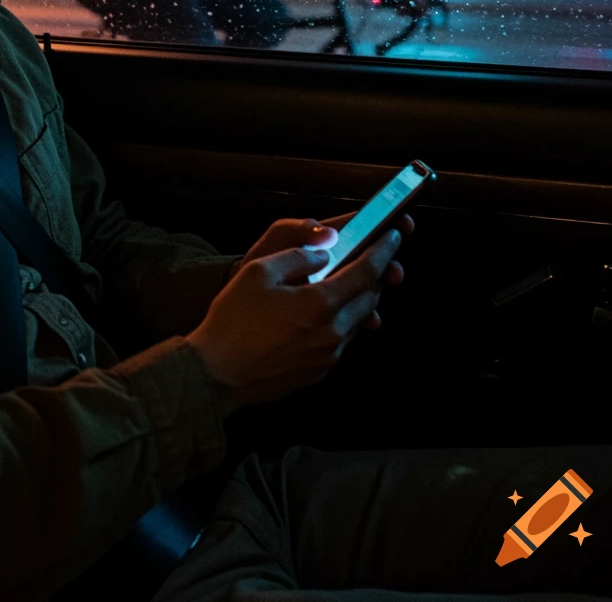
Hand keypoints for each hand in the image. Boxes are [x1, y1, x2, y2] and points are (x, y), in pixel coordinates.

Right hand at [187, 222, 407, 407]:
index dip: (384, 249)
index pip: (367, 271)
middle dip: (376, 274)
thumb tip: (324, 252)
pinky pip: (342, 339)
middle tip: (372, 255)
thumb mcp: (260, 271)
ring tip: (345, 281)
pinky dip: (342, 320)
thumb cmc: (233, 321)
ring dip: (359, 298)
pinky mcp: (318, 372)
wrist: (217, 374)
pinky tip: (322, 312)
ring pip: (358, 320)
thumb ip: (299, 255)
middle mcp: (333, 332)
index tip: (394, 235)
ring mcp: (327, 356)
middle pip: (370, 297)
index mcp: (320, 304)